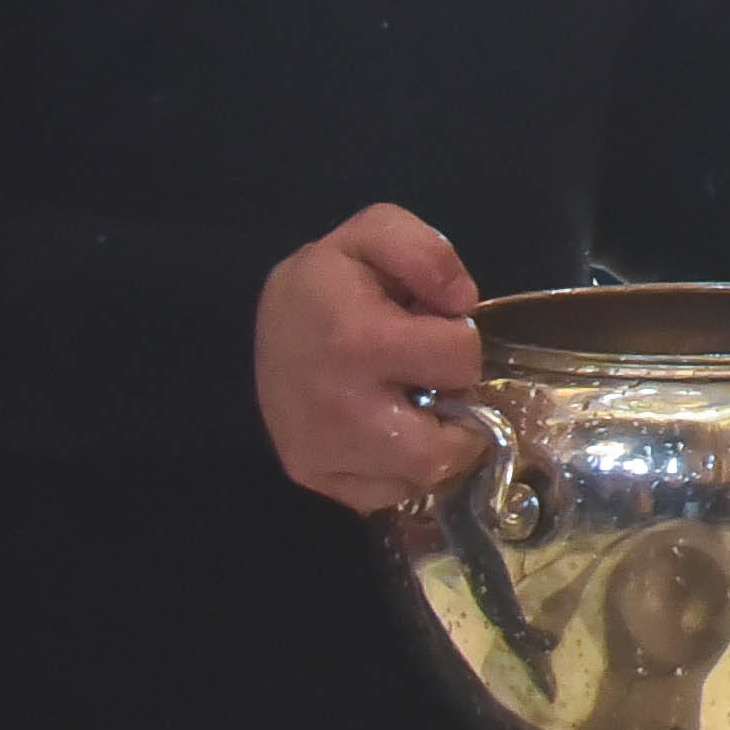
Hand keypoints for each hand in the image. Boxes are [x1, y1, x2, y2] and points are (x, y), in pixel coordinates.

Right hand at [255, 205, 490, 512]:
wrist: (268, 317)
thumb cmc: (330, 280)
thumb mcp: (374, 234)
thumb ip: (428, 253)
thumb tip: (461, 303)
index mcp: (359, 342)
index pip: (460, 360)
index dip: (459, 341)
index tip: (432, 329)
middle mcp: (339, 410)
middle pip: (442, 449)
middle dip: (455, 414)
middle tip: (434, 384)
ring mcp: (321, 450)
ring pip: (417, 479)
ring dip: (432, 446)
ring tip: (412, 408)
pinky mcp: (310, 473)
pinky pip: (384, 495)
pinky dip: (398, 471)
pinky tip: (387, 432)